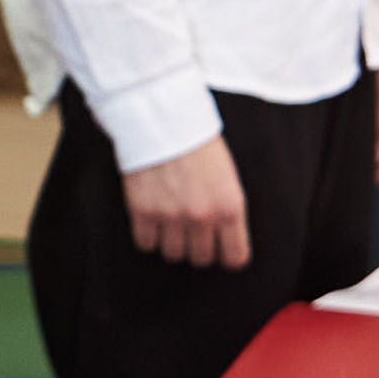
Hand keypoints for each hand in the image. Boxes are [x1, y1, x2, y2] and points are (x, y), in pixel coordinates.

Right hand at [123, 133, 249, 270]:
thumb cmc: (197, 141)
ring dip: (171, 241)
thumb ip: (226, 207)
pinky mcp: (143, 212)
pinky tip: (151, 217)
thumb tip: (222, 236)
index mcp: (230, 206)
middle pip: (202, 259)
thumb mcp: (227, 175)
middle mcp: (203, 216)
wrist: (163, 119)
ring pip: (174, 254)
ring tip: (170, 221)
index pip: (235, 256)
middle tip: (191, 230)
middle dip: (197, 247)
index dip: (227, 255)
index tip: (220, 250)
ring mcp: (172, 216)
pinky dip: (148, 234)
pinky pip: (146, 244)